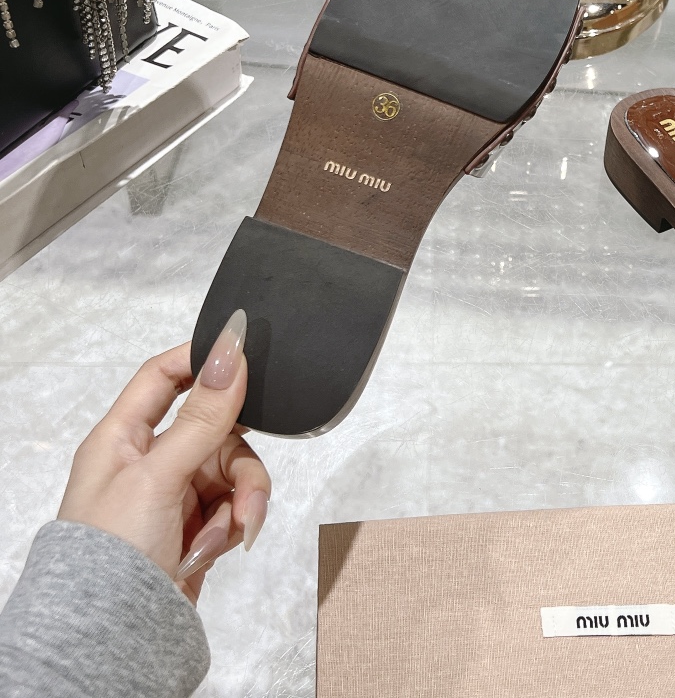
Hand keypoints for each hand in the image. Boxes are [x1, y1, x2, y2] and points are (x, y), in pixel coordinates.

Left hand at [57, 312, 269, 603]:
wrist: (114, 640)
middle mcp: (147, 461)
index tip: (246, 360)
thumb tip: (230, 350)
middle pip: (216, 429)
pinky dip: (234, 524)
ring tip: (235, 531)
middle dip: (238, 461)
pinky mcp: (194, 526)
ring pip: (232, 469)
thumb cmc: (114, 555)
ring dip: (242, 499)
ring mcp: (172, 495)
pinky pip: (232, 505)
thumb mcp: (159, 475)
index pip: (164, 376)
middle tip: (245, 487)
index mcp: (121, 437)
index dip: (204, 362)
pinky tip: (218, 547)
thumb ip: (201, 415)